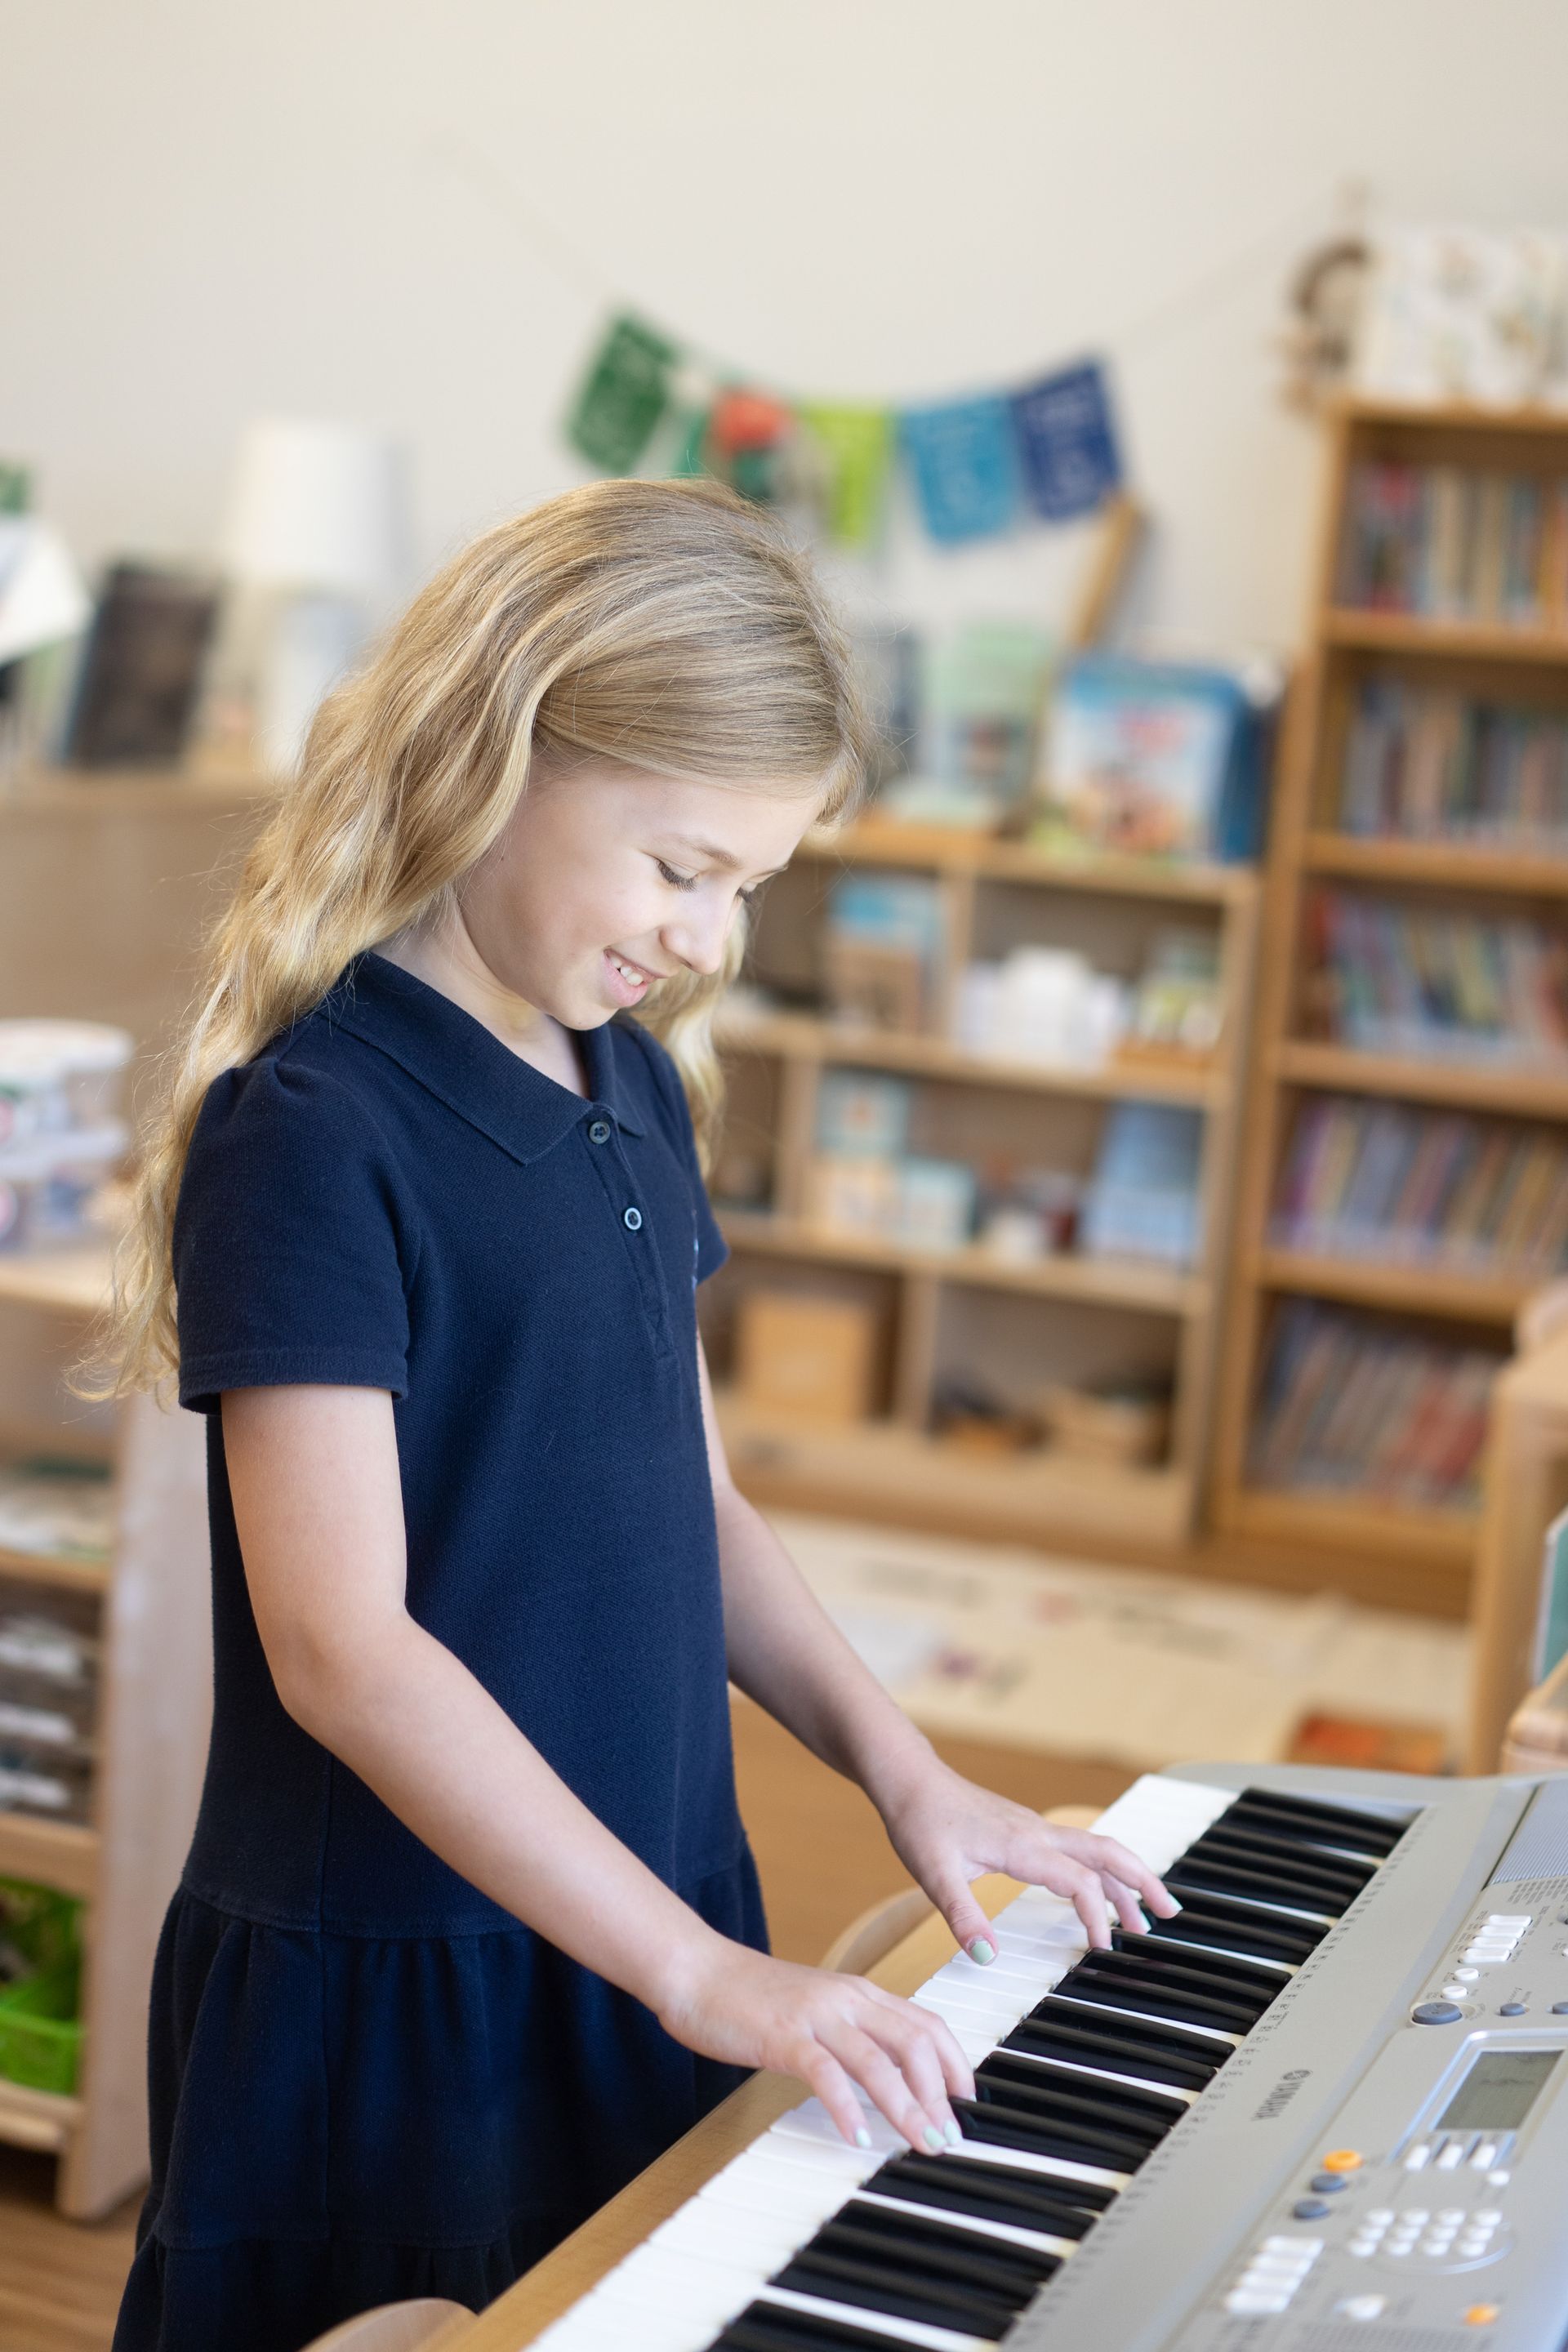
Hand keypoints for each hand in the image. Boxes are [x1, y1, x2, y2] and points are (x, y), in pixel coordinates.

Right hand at [657, 1936, 975, 2152]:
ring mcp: (816, 2015)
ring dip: (907, 2106)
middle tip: (950, 2133)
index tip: (967, 2099)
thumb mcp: (815, 2009)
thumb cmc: (752, 1995)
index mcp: (857, 1992)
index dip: (954, 2062)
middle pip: (914, 2042)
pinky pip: (825, 2073)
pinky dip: (847, 2107)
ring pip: (878, 2060)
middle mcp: (846, 1998)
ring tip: (923, 2141)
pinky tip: (857, 2136)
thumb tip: (886, 2076)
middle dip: (940, 2092)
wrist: (697, 1970)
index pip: (925, 2023)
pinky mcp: (783, 2035)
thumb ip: (850, 2033)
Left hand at [879, 1759, 1178, 1958]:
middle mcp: (1036, 1833)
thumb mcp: (933, 1874)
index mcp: (1022, 1846)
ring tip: (1145, 1912)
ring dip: (1124, 1877)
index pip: (1078, 1881)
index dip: (1097, 1915)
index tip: (1102, 1948)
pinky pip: (1076, 1848)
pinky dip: (1100, 1869)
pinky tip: (1097, 1887)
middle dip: (1142, 1881)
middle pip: (1106, 1853)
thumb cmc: (920, 1821)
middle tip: (1170, 1914)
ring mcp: (1033, 1829)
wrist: (908, 1779)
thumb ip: (962, 1916)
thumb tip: (988, 1957)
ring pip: (1094, 1849)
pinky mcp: (1025, 1830)